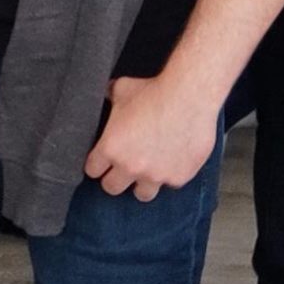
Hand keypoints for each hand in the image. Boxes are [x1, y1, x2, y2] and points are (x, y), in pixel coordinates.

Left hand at [85, 71, 218, 200]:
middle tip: (123, 168)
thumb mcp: (122, 89)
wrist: (189, 96)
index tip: (103, 161)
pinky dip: (170, 175)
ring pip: (142, 194)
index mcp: (111, 149)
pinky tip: (173, 160)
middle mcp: (131, 167)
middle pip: (112, 188)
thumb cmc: (155, 92)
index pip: (93, 170)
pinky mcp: (178, 177)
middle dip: (115, 179)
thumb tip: (105, 92)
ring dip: (142, 184)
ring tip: (148, 171)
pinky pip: (170, 184)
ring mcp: (156, 175)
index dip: (97, 164)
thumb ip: (109, 96)